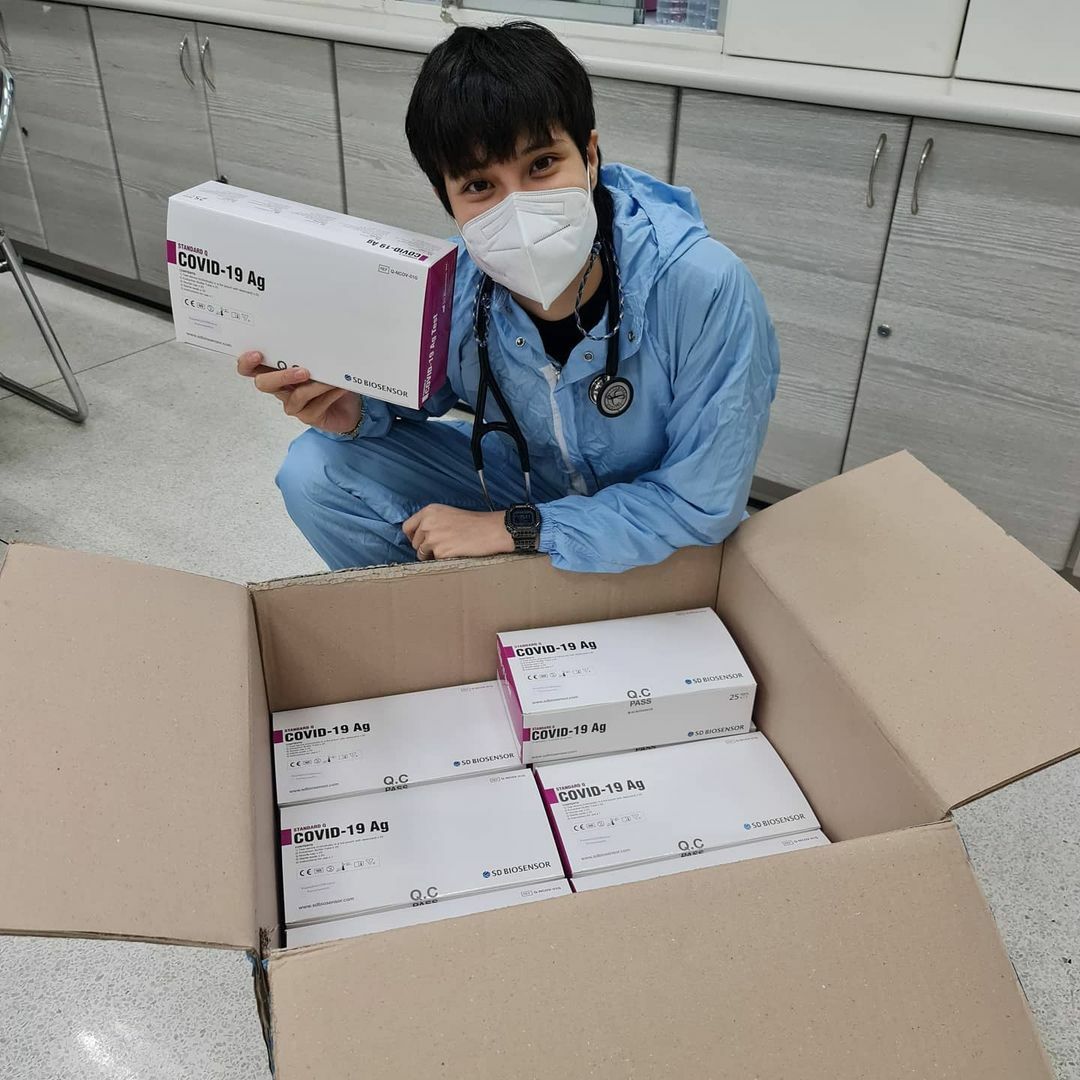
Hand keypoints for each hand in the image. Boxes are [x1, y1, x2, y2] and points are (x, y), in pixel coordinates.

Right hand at [237, 351, 361, 433]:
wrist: (349, 406)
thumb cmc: (330, 380)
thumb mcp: (318, 362)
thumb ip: (309, 353)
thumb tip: (312, 338)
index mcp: (277, 372)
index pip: (251, 368)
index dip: (247, 362)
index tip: (257, 354)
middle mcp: (281, 389)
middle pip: (264, 384)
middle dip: (280, 376)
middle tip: (301, 370)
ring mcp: (293, 404)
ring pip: (295, 396)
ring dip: (315, 385)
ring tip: (329, 379)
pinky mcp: (308, 416)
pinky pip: (315, 405)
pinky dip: (328, 394)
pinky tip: (338, 387)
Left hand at [402, 505, 514, 560]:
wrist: (490, 530)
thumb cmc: (474, 522)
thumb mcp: (448, 514)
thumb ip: (431, 521)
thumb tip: (419, 535)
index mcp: (429, 511)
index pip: (407, 527)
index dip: (412, 536)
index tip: (419, 541)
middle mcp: (427, 523)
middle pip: (414, 543)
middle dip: (424, 547)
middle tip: (441, 546)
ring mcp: (432, 538)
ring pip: (421, 554)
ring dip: (432, 555)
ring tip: (448, 549)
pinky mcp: (440, 552)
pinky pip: (434, 560)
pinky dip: (442, 560)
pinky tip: (455, 553)